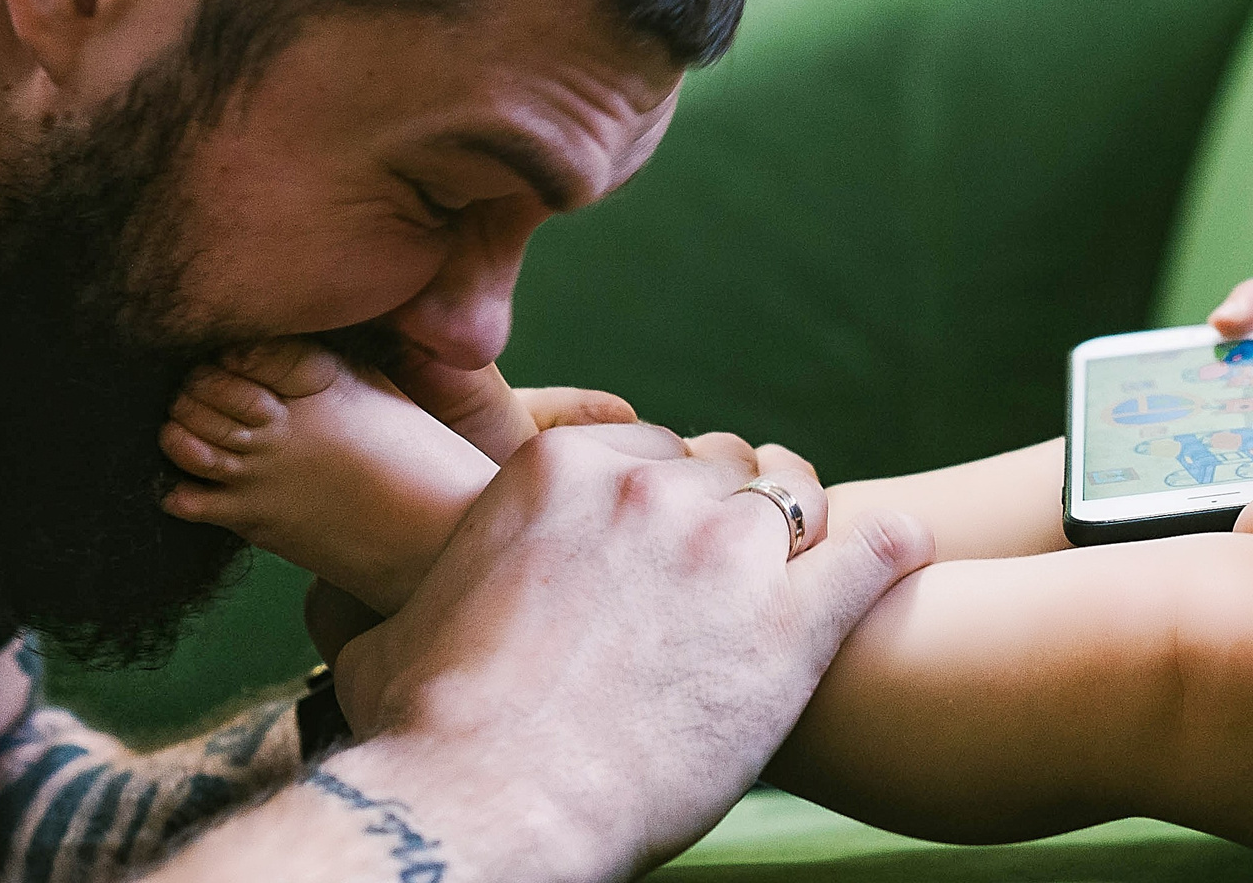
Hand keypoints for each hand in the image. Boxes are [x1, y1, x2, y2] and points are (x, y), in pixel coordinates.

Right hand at [330, 420, 932, 879]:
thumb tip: (349, 614)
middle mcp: (648, 486)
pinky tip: (904, 554)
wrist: (488, 805)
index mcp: (560, 471)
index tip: (661, 533)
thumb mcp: (392, 637)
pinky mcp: (790, 622)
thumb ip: (408, 600)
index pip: (644, 447)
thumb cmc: (429, 736)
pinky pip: (872, 554)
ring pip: (795, 495)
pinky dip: (893, 551)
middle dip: (725, 508)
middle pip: (720, 464)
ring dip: (799, 526)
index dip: (659, 492)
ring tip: (807, 561)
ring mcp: (725, 548)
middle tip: (727, 565)